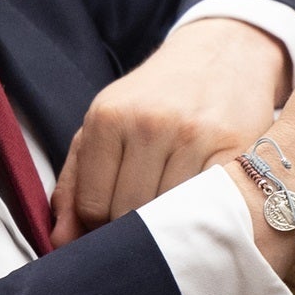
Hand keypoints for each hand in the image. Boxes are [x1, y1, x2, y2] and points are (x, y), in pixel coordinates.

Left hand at [51, 17, 286, 244]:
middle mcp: (150, 123)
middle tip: (146, 215)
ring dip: (171, 223)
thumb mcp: (107, 123)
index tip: (113, 217)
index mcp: (109, 118)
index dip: (100, 225)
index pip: (93, 207)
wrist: (221, 53)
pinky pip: (209, 205)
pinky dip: (204, 213)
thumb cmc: (156, 97)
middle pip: (130, 214)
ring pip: (169, 216)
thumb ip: (76, 181)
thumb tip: (59, 241)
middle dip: (135, 226)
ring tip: (175, 207)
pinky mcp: (234, 146)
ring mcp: (194, 135)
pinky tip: (202, 202)